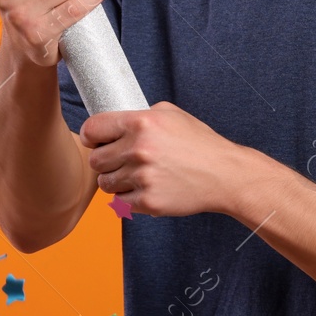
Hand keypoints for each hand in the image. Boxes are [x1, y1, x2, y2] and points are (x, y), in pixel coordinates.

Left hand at [79, 102, 253, 217]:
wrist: (224, 174)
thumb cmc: (198, 143)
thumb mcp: (170, 114)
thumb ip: (139, 115)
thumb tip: (114, 121)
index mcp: (141, 123)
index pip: (92, 129)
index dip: (91, 136)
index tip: (94, 141)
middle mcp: (138, 149)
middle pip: (95, 159)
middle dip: (104, 160)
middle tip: (120, 161)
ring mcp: (142, 177)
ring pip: (105, 183)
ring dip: (115, 180)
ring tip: (134, 176)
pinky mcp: (148, 201)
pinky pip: (120, 202)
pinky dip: (128, 197)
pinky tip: (144, 188)